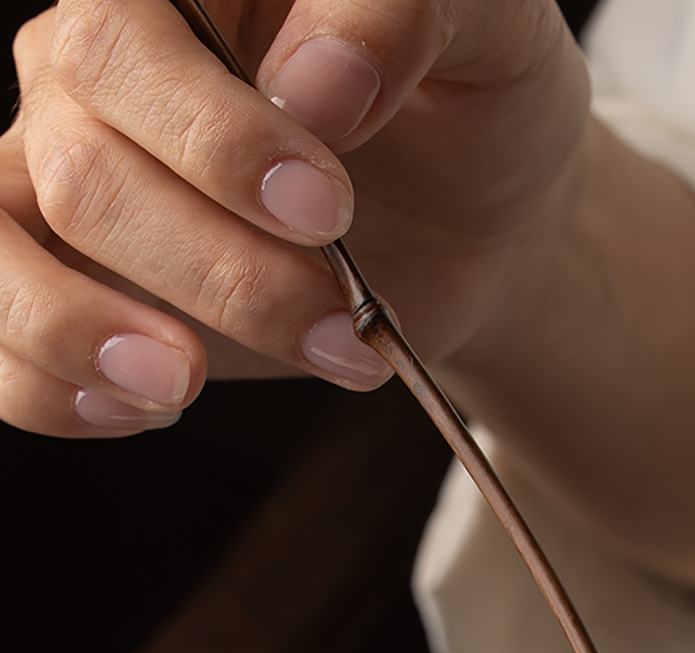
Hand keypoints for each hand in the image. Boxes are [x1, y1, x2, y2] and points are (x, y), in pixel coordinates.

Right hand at [1, 0, 588, 426]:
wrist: (471, 215)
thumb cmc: (466, 98)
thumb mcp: (482, 30)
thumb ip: (400, 14)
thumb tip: (316, 85)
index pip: (124, 44)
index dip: (213, 140)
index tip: (326, 209)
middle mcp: (91, 68)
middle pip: (82, 171)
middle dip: (212, 268)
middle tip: (331, 312)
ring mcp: (60, 175)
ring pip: (9, 254)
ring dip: (96, 337)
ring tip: (188, 384)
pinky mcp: (71, 282)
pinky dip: (49, 389)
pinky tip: (147, 406)